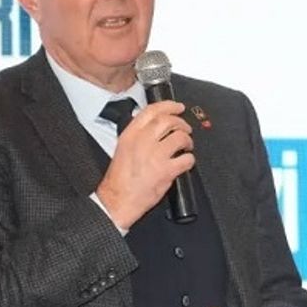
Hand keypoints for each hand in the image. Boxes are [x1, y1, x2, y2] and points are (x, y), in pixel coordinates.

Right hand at [95, 101, 194, 231]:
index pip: (151, 111)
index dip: (168, 106)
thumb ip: (137, 135)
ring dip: (188, 140)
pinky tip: (185, 162)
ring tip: (186, 146)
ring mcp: (155, 156)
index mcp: (130, 135)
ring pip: (180, 137)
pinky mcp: (166, 171)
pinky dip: (190, 159)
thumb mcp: (122, 149)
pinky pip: (186, 159)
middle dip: (181, 123)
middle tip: (185, 129)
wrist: (117, 201)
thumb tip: (153, 125)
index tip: (178, 107)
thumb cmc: (119, 180)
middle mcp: (143, 142)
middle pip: (168, 121)